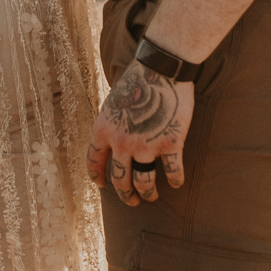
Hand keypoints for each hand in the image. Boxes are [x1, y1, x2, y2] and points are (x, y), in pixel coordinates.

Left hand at [87, 58, 193, 204]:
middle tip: (131, 201)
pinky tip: (176, 183)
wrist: (162, 69)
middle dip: (125, 195)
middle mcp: (121, 143)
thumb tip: (110, 142)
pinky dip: (175, 180)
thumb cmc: (138, 81)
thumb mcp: (112, 102)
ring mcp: (146, 145)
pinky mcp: (170, 144)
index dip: (97, 177)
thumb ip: (111, 125)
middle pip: (120, 179)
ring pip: (144, 182)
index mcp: (103, 130)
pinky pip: (172, 172)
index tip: (102, 185)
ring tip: (150, 196)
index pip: (94, 162)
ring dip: (147, 193)